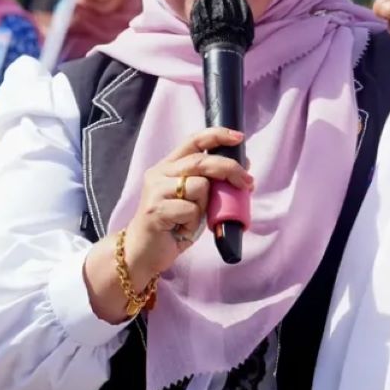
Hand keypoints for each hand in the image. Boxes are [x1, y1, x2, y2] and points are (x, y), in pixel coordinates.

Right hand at [123, 127, 252, 282]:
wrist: (142, 253)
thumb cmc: (172, 227)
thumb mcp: (194, 201)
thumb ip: (210, 183)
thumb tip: (242, 168)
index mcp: (168, 167)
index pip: (193, 141)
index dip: (217, 135)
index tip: (239, 138)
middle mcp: (159, 174)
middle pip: (201, 161)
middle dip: (230, 169)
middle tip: (248, 183)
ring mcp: (155, 191)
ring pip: (199, 186)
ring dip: (205, 206)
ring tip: (191, 220)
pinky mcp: (156, 210)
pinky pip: (191, 210)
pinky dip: (192, 224)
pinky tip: (181, 231)